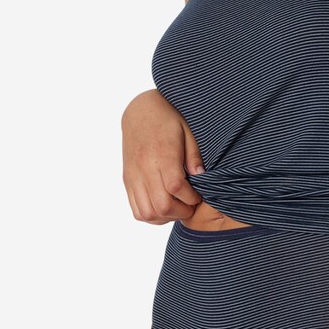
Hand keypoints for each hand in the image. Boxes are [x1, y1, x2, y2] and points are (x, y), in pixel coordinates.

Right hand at [121, 89, 204, 224]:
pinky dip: (151, 216)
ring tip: (178, 207)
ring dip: (165, 217)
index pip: (176, 187)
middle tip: (191, 205)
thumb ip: (193, 156)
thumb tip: (201, 177)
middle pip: (161, 206)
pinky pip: (136, 209)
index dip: (191, 198)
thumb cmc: (168, 119)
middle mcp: (144, 168)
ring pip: (146, 213)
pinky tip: (164, 206)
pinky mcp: (128, 181)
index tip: (199, 195)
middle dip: (181, 212)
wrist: (140, 112)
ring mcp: (133, 176)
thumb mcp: (188, 131)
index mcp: (162, 154)